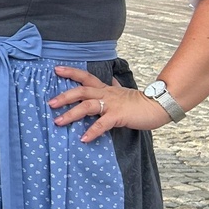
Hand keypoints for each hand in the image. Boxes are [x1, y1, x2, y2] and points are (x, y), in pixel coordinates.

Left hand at [49, 66, 172, 141]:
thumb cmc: (140, 101)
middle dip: (64, 96)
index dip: (71, 72)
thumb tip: (111, 81)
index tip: (56, 69)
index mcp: (106, 88)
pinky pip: (102, 124)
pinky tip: (83, 138)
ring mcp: (112, 104)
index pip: (85, 77)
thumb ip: (114, 88)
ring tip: (58, 122)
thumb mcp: (124, 92)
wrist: (158, 106)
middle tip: (50, 103)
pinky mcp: (118, 116)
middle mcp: (106, 94)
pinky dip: (92, 131)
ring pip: (87, 106)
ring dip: (71, 114)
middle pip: (81, 91)